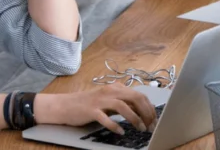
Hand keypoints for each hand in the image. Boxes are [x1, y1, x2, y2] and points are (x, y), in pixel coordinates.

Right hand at [37, 84, 158, 135]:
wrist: (65, 105)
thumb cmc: (88, 104)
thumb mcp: (108, 101)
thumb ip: (123, 103)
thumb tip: (141, 110)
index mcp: (116, 88)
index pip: (139, 95)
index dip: (149, 108)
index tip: (154, 119)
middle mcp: (110, 91)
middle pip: (135, 98)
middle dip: (146, 113)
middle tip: (150, 126)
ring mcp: (100, 100)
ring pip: (123, 106)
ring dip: (134, 118)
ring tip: (140, 128)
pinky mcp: (91, 110)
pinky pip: (105, 118)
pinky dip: (115, 125)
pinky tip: (120, 132)